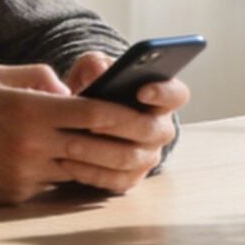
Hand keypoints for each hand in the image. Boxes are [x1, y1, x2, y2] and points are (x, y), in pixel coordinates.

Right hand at [0, 62, 181, 205]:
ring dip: (110, 166)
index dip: (126, 115)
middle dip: (131, 146)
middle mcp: (33, 144)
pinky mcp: (18, 195)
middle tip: (156, 144)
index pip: (93, 112)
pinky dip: (74, 176)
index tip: (149, 114)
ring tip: (136, 160)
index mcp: (31, 110)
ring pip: (82, 170)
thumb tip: (72, 89)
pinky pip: (56, 184)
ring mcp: (26, 173)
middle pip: (96, 146)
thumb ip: (39, 77)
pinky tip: (94, 171)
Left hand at [60, 52, 189, 191]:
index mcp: (162, 99)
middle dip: (120, 125)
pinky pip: (114, 181)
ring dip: (98, 152)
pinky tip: (67, 162)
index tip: (141, 90)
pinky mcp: (130, 179)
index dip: (164, 93)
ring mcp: (148, 156)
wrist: (79, 122)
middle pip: (151, 130)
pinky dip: (90, 172)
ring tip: (70, 144)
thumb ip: (94, 64)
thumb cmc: (93, 90)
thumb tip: (99, 72)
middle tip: (92, 122)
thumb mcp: (91, 69)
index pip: (177, 95)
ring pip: (130, 158)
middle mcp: (161, 130)